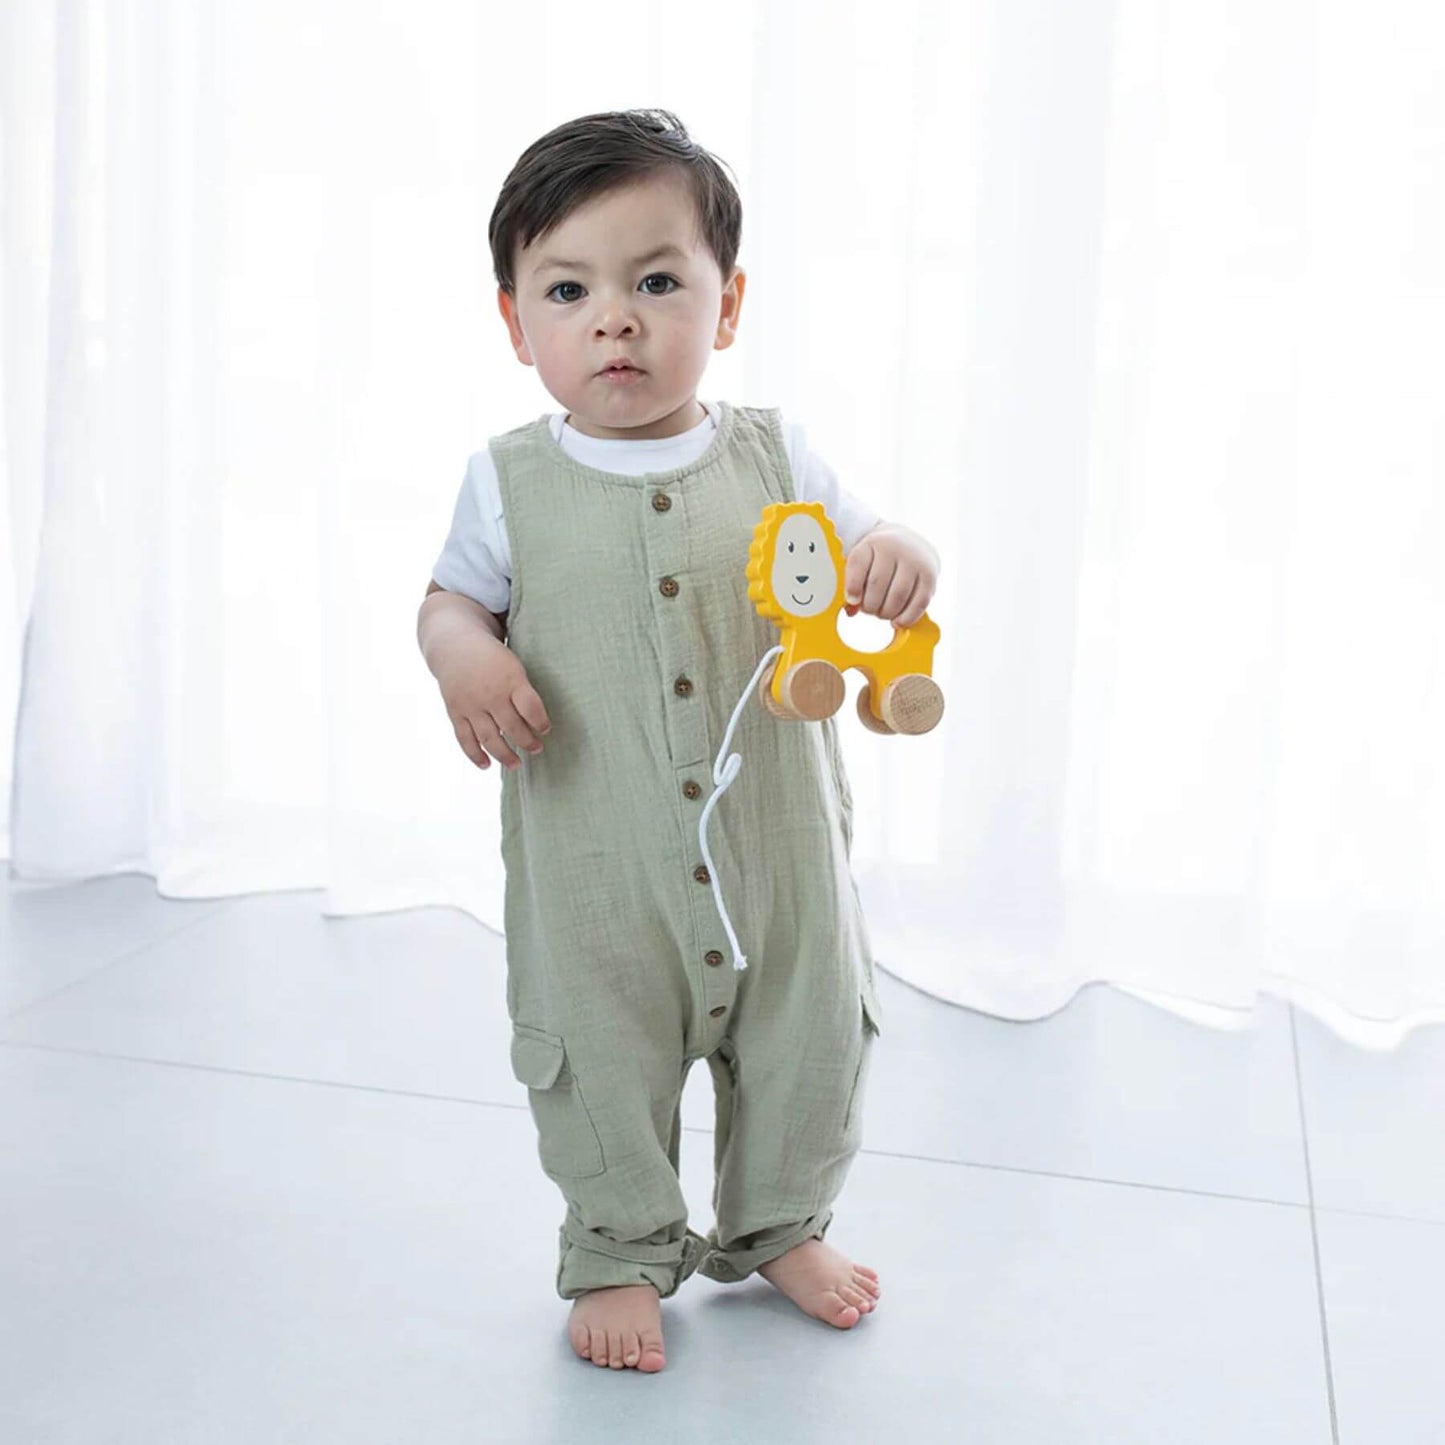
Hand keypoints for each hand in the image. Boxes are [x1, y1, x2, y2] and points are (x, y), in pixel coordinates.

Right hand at [435, 638, 551, 770]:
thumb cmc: (493, 661)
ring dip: (504, 755)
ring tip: (517, 765)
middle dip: (527, 741)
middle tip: (537, 749)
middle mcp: (490, 694)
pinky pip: (465, 738)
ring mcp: (470, 704)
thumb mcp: (513, 667)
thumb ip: (523, 692)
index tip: (546, 729)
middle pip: (511, 726)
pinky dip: (475, 754)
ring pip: (489, 737)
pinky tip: (486, 765)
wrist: (455, 647)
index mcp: (510, 679)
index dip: (541, 722)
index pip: (530, 707)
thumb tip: (537, 725)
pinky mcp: (455, 711)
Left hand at [842, 523, 938, 627]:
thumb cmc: (881, 560)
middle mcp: (896, 548)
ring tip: (882, 613)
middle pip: (877, 584)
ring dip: (886, 612)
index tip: (852, 600)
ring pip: (897, 596)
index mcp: (874, 542)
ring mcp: (915, 561)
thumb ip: (853, 584)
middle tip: (869, 609)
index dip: (853, 586)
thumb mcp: (864, 563)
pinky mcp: (930, 576)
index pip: (858, 564)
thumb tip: (850, 611)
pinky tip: (897, 622)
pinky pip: (919, 602)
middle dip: (869, 605)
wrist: (912, 545)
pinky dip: (906, 617)